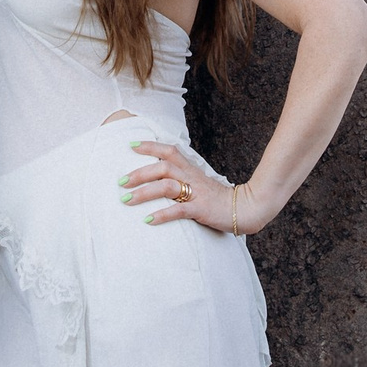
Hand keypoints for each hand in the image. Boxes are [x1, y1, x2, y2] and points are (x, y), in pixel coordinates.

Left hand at [119, 137, 265, 233]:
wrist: (246, 207)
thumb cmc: (218, 197)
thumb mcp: (199, 182)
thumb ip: (182, 177)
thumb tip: (160, 178)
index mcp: (191, 169)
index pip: (169, 150)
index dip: (150, 146)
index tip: (130, 145)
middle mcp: (191, 177)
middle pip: (162, 167)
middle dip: (139, 173)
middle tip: (121, 182)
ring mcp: (196, 193)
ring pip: (166, 186)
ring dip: (144, 192)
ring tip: (127, 200)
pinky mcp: (200, 209)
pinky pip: (178, 210)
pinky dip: (162, 215)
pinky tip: (148, 220)